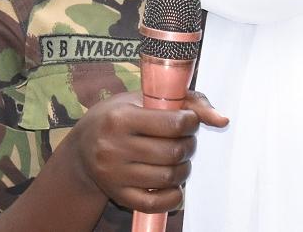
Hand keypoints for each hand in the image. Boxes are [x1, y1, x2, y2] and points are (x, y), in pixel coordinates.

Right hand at [62, 90, 227, 213]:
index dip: (190, 122)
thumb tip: (222, 120)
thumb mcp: (143, 99)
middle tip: (185, 140)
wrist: (81, 148)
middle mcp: (114, 147)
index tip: (187, 121)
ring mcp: (114, 174)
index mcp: (121, 118)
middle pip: (173, 152)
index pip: (173, 123)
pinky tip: (173, 183)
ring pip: (168, 177)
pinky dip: (173, 195)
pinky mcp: (118, 195)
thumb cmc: (118, 117)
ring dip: (184, 168)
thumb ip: (187, 101)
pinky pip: (155, 203)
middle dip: (189, 145)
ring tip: (179, 159)